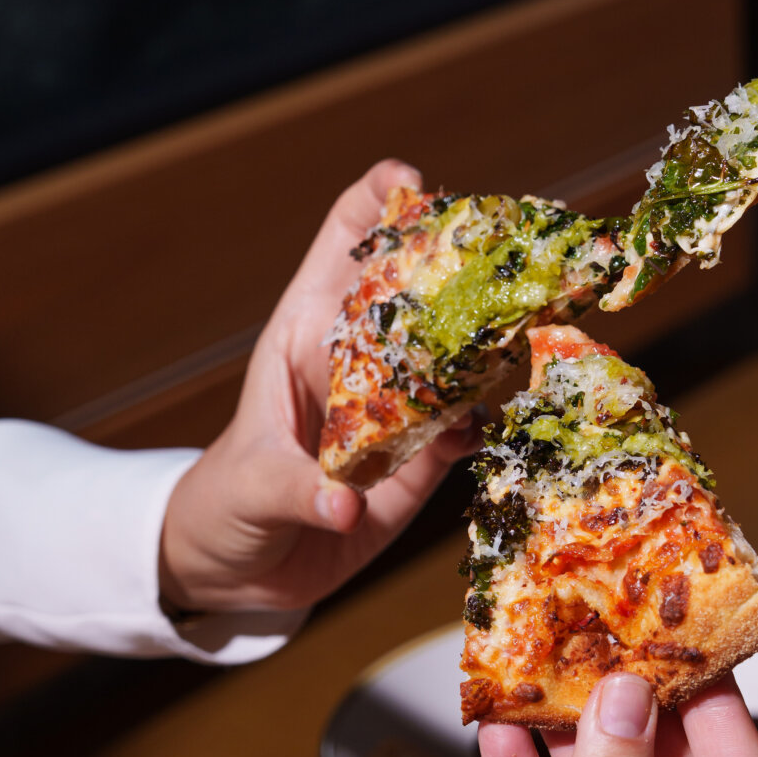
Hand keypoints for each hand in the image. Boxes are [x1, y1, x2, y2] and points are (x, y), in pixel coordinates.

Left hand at [157, 160, 476, 614]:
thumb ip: (294, 491)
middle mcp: (360, 355)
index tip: (419, 187)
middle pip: (423, 282)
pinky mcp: (422, 459)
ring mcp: (398, 405)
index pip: (347, 238)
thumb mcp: (249, 489)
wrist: (239, 569)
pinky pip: (466, 426)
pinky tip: (494, 423)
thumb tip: (342, 506)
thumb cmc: (225, 503)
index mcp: (307, 330)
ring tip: (532, 332)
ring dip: (495, 341)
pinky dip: (486, 421)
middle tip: (519, 258)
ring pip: (459, 351)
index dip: (383, 200)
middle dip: (470, 260)